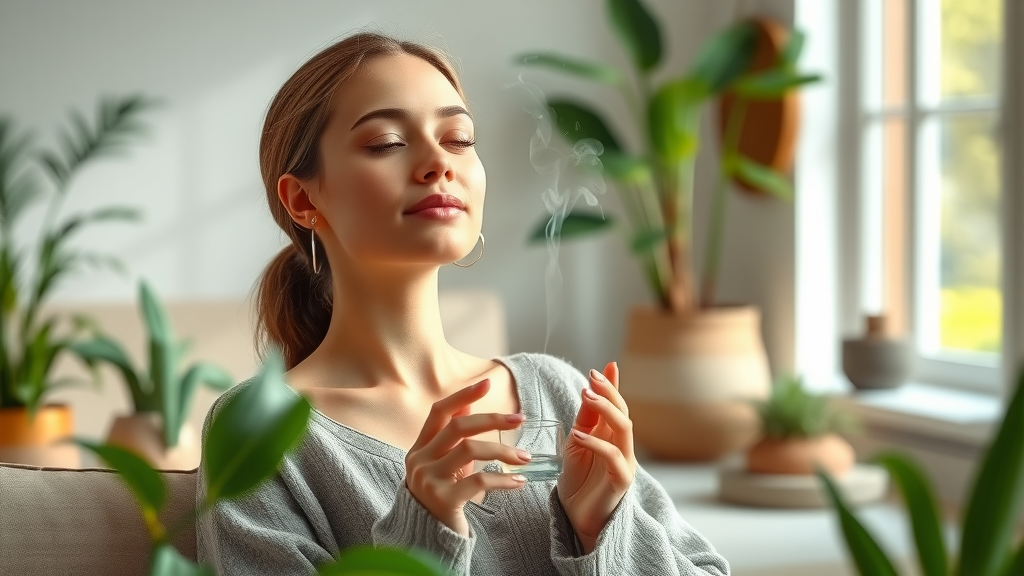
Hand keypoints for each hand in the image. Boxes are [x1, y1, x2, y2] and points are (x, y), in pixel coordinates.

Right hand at [404, 378, 531, 536]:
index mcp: (419, 448)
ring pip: (470, 450)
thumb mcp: (446, 464)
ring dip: (503, 451)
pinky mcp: (443, 500)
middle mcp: (419, 461)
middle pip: (457, 427)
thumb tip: (469, 404)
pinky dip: (503, 479)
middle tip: (520, 419)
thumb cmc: (443, 497)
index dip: (462, 395)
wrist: (430, 538)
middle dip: (492, 419)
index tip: (487, 383)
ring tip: (525, 457)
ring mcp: (429, 480)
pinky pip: (479, 480)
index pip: (439, 412)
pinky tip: (519, 482)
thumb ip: (454, 437)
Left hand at [557, 362, 636, 553]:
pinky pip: (613, 457)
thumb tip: (588, 388)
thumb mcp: (576, 444)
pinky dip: (596, 443)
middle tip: (591, 377)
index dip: (613, 386)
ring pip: (624, 429)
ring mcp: (625, 463)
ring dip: (605, 410)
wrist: (577, 518)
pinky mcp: (621, 481)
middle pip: (623, 412)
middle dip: (609, 392)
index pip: (617, 405)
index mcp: (612, 436)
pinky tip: (578, 434)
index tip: (605, 366)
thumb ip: (584, 420)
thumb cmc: (578, 482)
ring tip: (586, 396)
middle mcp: (623, 447)